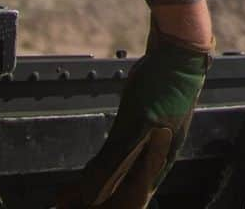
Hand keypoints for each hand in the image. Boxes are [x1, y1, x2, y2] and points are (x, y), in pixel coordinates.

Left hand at [56, 26, 211, 208]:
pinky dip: (101, 167)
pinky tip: (88, 171)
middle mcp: (156, 155)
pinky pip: (119, 156)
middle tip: (67, 202)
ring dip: (95, 186)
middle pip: (125, 190)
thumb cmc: (164, 85)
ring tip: (68, 195)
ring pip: (120, 174)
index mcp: (161, 160)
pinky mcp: (142, 126)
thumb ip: (116, 161)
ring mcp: (150, 140)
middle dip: (97, 200)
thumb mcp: (138, 124)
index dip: (108, 207)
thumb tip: (89, 194)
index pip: (133, 200)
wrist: (177, 50)